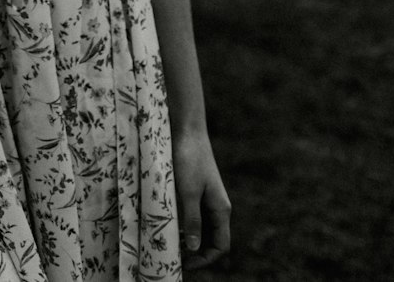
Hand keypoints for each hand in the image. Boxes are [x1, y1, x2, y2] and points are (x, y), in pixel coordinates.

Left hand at [173, 128, 230, 269]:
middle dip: (197, 252)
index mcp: (221, 209)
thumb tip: (195, 248)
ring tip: (172, 244)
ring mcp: (208, 198)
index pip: (221, 245)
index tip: (186, 264)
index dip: (206, 259)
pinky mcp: (197, 189)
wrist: (186, 129)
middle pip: (212, 239)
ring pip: (203, 228)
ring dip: (191, 239)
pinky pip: (195, 215)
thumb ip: (192, 220)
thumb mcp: (188, 192)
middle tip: (176, 257)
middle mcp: (217, 206)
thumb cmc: (188, 158)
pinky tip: (173, 225)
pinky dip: (186, 225)